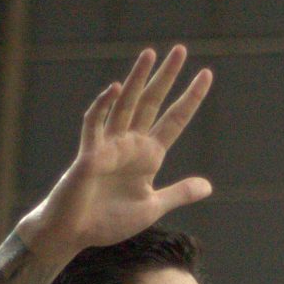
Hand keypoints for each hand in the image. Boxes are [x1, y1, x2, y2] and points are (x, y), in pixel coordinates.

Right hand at [24, 46, 212, 258]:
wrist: (75, 234)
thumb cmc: (108, 220)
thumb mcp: (152, 206)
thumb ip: (179, 193)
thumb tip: (208, 186)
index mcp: (148, 155)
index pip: (174, 120)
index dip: (190, 98)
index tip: (207, 74)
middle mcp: (130, 143)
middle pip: (151, 102)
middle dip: (165, 77)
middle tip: (180, 49)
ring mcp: (109, 145)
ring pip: (125, 104)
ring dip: (136, 79)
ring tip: (150, 54)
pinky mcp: (89, 153)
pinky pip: (95, 124)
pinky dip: (104, 106)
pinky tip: (115, 88)